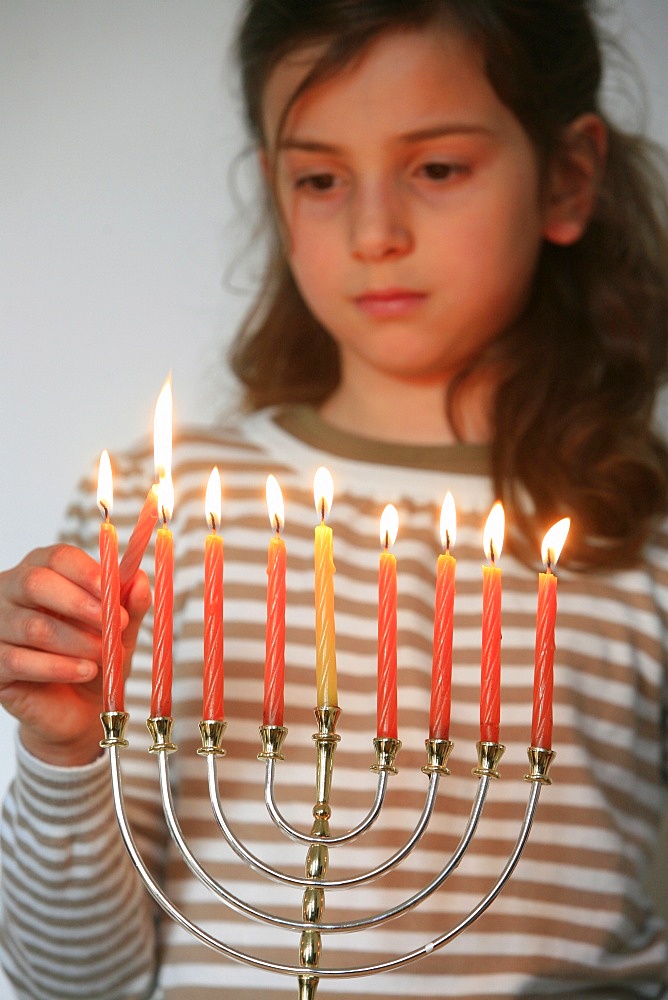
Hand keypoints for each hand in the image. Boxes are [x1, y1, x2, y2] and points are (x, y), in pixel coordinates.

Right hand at [0, 544, 150, 766]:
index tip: (114, 588)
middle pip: (35, 583)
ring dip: (76, 642)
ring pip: (32, 626)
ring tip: (102, 655)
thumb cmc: (95, 655)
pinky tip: (84, 671)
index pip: (58, 557)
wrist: (78, 707)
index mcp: (45, 571)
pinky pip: (20, 661)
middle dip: (79, 603)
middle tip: (113, 622)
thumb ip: (128, 605)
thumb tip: (140, 579)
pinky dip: (58, 667)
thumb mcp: (120, 629)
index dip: (87, 571)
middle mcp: (13, 592)